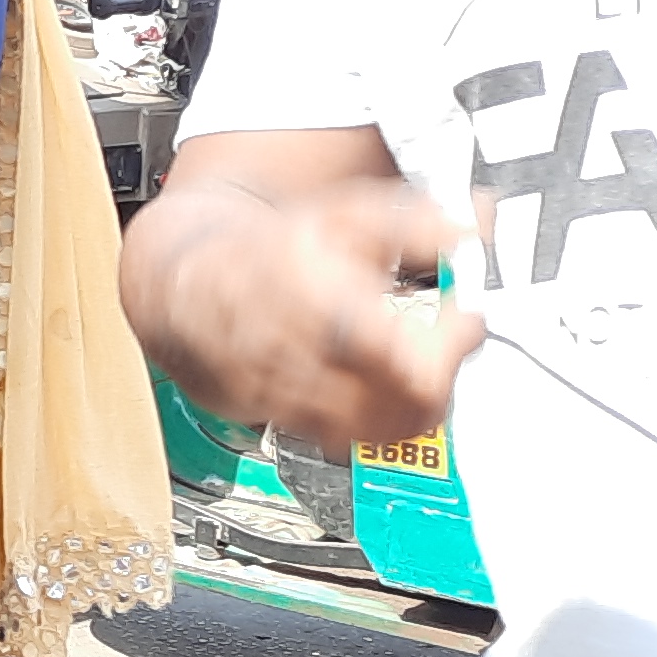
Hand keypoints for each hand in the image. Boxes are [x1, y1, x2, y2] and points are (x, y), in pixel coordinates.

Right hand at [136, 175, 480, 445]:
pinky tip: (374, 385)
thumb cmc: (263, 253)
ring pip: (383, 431)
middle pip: (411, 407)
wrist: (180, 286)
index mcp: (324, 308)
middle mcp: (305, 364)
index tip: (465, 310)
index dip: (457, 339)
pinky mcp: (281, 422)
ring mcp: (291, 400)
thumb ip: (417, 223)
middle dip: (442, 375)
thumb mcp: (343, 216)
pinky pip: (348, 439)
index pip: (417, 359)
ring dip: (411, 400)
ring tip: (413, 365)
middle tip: (445, 344)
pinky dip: (374, 416)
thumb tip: (476, 225)